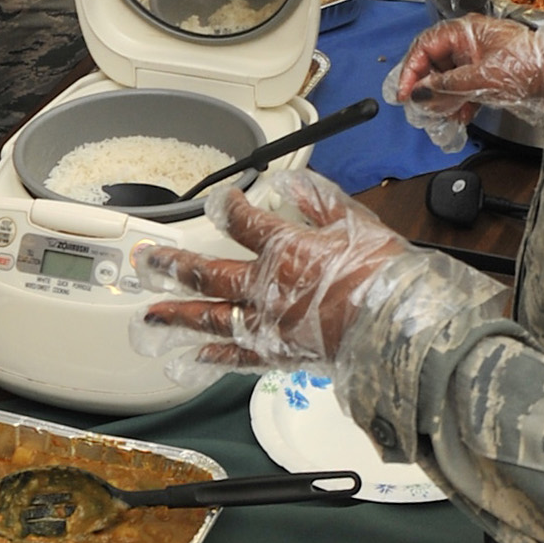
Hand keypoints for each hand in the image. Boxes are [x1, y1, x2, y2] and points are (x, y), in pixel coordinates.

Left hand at [134, 171, 413, 371]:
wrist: (395, 326)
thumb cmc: (381, 273)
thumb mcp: (355, 221)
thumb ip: (320, 200)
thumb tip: (292, 184)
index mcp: (284, 247)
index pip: (242, 221)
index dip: (228, 207)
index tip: (223, 201)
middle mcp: (264, 286)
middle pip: (207, 274)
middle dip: (174, 266)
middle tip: (148, 262)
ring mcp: (267, 324)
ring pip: (210, 318)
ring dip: (176, 316)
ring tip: (149, 316)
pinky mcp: (277, 354)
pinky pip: (236, 356)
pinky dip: (212, 357)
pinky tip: (191, 358)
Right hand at [384, 15, 543, 150]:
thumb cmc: (524, 66)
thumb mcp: (481, 78)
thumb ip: (447, 86)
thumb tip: (418, 94)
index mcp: (464, 31)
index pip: (425, 46)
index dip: (411, 70)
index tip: (404, 94)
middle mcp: (468, 41)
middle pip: (435, 63)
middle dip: (427, 88)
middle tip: (422, 109)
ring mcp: (479, 57)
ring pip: (449, 77)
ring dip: (443, 98)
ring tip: (443, 117)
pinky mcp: (489, 73)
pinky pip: (464, 86)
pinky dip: (460, 101)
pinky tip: (462, 116)